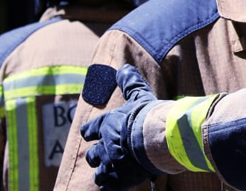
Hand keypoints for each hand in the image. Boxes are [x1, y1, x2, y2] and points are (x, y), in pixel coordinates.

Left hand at [81, 65, 165, 190]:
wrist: (156, 140)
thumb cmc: (148, 117)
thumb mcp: (140, 96)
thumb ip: (130, 84)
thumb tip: (123, 67)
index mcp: (105, 126)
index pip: (88, 130)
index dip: (91, 132)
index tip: (91, 133)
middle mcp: (102, 146)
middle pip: (91, 156)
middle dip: (98, 156)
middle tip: (109, 154)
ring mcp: (108, 165)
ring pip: (98, 174)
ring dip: (105, 172)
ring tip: (115, 172)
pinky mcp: (116, 181)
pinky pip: (107, 187)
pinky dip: (113, 185)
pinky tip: (122, 182)